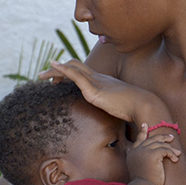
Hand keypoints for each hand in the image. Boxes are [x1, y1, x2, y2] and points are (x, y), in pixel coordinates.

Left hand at [47, 59, 164, 123]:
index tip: (57, 80)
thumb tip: (115, 118)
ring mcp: (95, 82)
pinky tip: (52, 67)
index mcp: (103, 82)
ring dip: (54, 70)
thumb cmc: (136, 108)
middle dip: (58, 69)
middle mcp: (98, 78)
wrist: (143, 105)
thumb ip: (115, 108)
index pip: (82, 72)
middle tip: (44, 77)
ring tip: (41, 75)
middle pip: (74, 66)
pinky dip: (62, 69)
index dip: (69, 72)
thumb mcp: (121, 107)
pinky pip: (75, 75)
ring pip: (71, 68)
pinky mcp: (93, 89)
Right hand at [127, 123, 180, 184]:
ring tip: (178, 152)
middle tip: (171, 137)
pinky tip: (175, 160)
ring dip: (171, 148)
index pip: (139, 139)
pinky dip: (172, 154)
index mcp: (133, 153)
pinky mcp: (153, 154)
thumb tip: (147, 154)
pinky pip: (166, 150)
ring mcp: (145, 151)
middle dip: (163, 137)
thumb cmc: (142, 182)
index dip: (143, 131)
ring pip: (161, 144)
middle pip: (152, 139)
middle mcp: (138, 150)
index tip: (145, 124)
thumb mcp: (137, 168)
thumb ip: (139, 159)